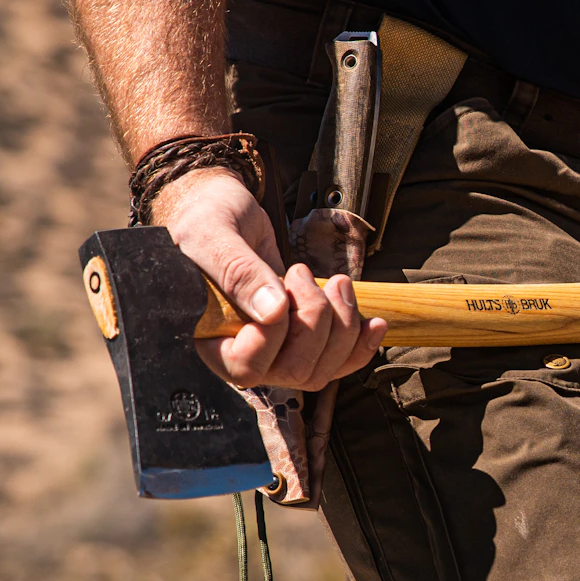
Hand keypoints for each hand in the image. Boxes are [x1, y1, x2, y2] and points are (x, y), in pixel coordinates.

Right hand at [151, 169, 386, 389]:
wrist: (225, 208)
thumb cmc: (205, 217)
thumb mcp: (213, 235)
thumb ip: (238, 272)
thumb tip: (273, 313)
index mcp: (208, 336)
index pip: (246, 366)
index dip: (274, 336)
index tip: (282, 292)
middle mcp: (241, 351)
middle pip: (293, 371)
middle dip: (316, 323)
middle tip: (305, 275)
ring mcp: (274, 349)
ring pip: (320, 370)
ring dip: (342, 327)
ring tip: (337, 283)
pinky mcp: (301, 337)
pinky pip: (336, 361)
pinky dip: (360, 344)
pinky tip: (374, 322)